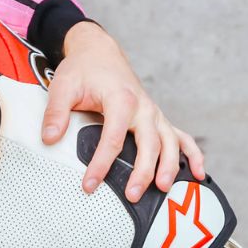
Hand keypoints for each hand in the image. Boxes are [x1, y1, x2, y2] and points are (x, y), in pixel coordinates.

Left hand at [41, 21, 205, 201]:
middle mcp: (143, 107)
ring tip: (163, 188)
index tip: (89, 184)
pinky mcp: (157, 118)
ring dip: (170, 166)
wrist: (99, 53)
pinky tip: (198, 174)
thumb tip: (49, 139)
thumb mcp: (63, 87)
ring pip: (170, 142)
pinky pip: (181, 137)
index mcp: (121, 99)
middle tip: (131, 195)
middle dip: (143, 172)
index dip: (102, 164)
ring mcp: (154, 113)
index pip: (113, 138)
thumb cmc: (83, 70)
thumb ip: (56, 113)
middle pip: (150, 144)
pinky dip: (193, 154)